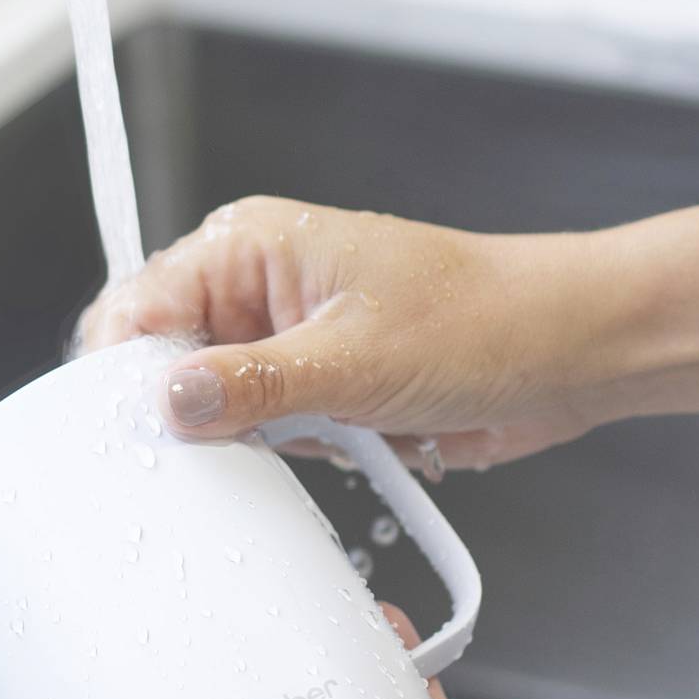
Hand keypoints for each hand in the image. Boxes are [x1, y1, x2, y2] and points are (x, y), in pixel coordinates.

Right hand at [79, 193, 624, 468]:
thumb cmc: (484, 319)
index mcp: (250, 247)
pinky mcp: (321, 385)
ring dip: (259, 438)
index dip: (126, 373)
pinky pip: (271, 432)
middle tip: (230, 445)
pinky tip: (347, 444)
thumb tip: (170, 402)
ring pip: (220, 406)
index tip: (132, 431)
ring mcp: (290, 339)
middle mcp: (260, 287)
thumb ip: (251, 386)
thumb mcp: (353, 360)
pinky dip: (299, 452)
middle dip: (196, 414)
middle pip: (169, 362)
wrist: (572, 352)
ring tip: (322, 431)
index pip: (140, 307)